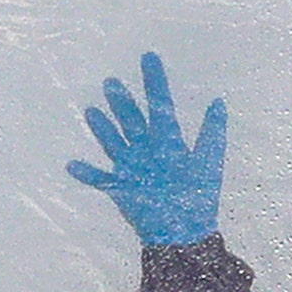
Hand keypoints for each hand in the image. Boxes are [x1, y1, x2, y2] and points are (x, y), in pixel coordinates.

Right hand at [67, 51, 227, 246]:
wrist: (186, 233)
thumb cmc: (200, 198)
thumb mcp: (209, 161)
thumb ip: (212, 132)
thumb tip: (219, 101)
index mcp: (169, 141)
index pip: (161, 105)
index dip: (155, 82)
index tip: (149, 57)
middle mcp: (147, 151)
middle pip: (132, 120)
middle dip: (122, 102)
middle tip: (112, 82)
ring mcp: (132, 168)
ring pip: (114, 142)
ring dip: (103, 128)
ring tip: (91, 110)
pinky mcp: (121, 189)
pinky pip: (101, 179)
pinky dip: (87, 173)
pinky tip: (71, 164)